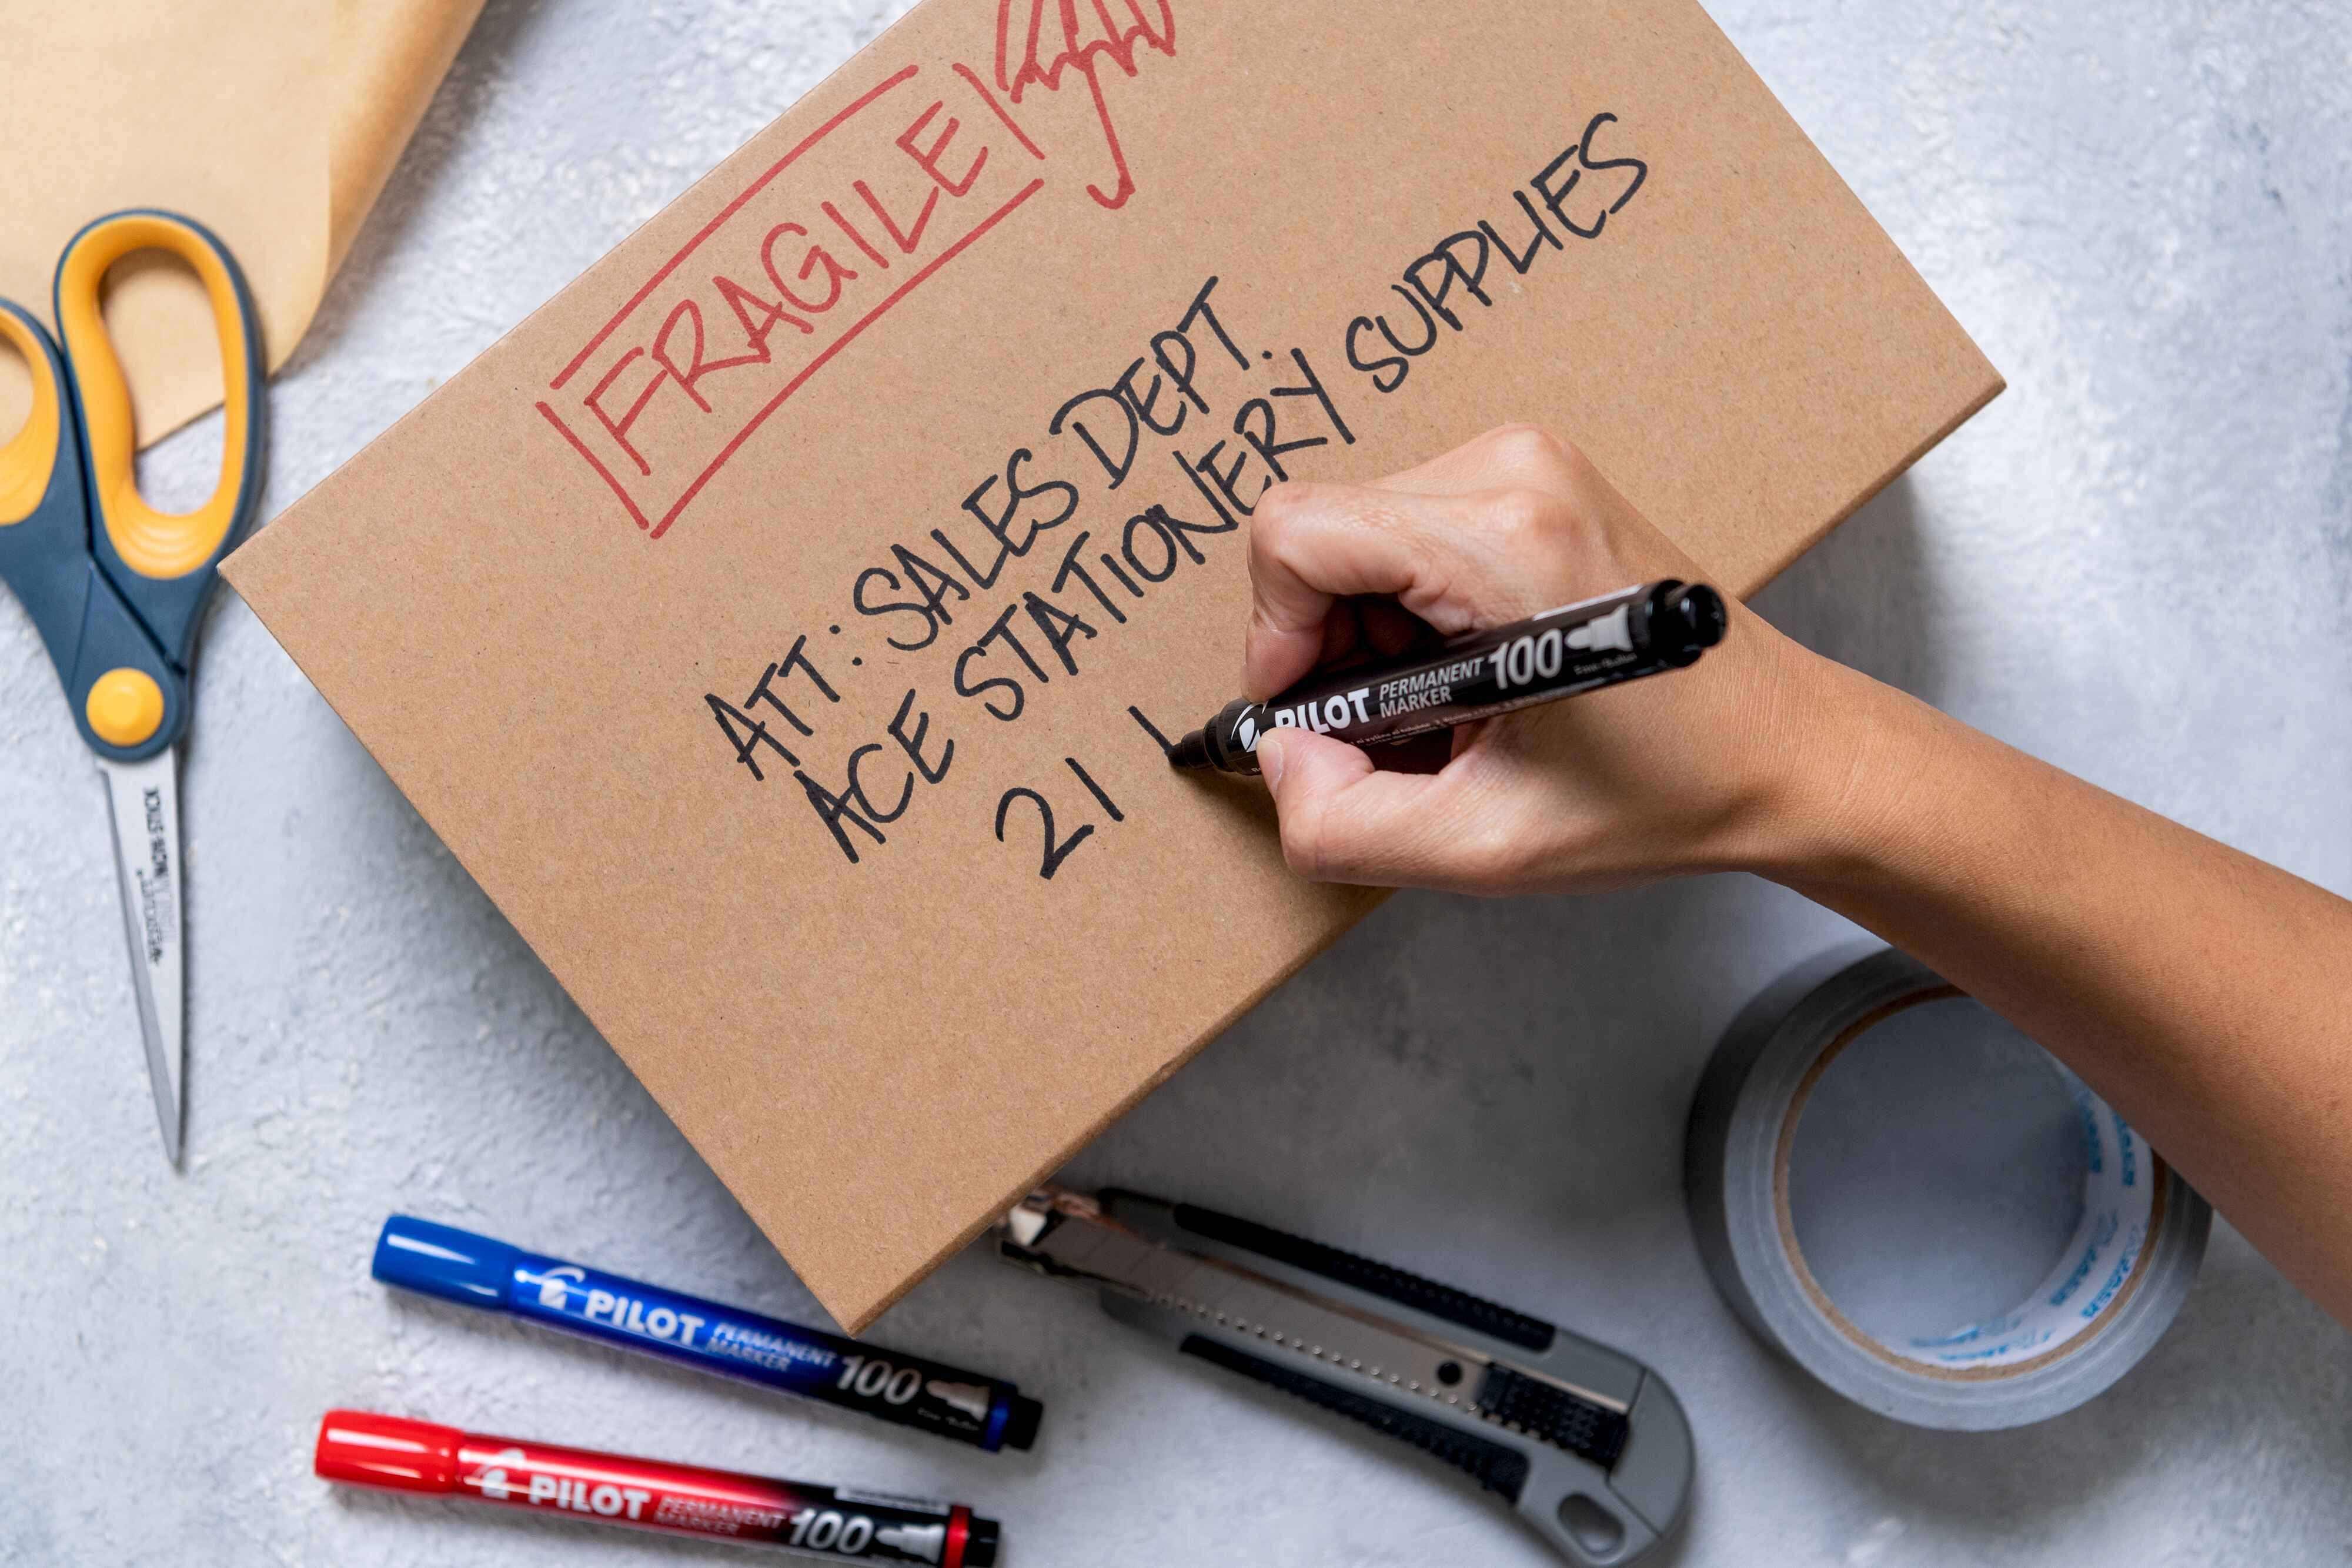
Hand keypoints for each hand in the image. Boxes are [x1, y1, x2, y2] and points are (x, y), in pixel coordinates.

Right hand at [1244, 424, 1860, 893]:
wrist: (1788, 754)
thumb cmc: (1665, 792)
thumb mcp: (1487, 843)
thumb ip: (1344, 823)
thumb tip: (1282, 759)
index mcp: (1504, 542)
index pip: (1297, 535)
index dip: (1274, 637)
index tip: (1315, 714)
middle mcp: (1514, 470)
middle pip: (1322, 531)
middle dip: (1327, 642)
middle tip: (1396, 728)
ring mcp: (1530, 462)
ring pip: (1359, 530)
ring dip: (1371, 632)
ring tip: (1445, 707)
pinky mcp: (1537, 477)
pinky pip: (1408, 526)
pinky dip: (1409, 610)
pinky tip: (1467, 673)